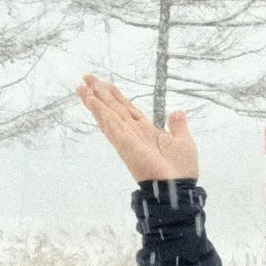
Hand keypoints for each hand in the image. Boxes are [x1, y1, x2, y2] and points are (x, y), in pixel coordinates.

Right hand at [77, 73, 198, 182]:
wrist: (177, 188)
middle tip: (86, 78)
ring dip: (94, 101)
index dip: (115, 96)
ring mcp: (127, 138)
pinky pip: (111, 126)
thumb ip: (178, 126)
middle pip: (113, 109)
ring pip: (108, 115)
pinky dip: (101, 113)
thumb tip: (177, 112)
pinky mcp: (125, 144)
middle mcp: (133, 133)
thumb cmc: (181, 169)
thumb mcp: (183, 142)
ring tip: (82, 87)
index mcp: (146, 131)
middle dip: (100, 94)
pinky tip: (92, 102)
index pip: (127, 109)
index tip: (104, 84)